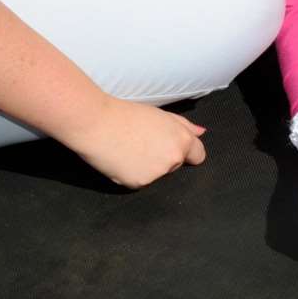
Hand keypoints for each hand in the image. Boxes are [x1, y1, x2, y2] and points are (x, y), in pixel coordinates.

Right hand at [63, 96, 208, 188]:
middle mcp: (172, 159)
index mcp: (181, 140)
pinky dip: (132, 173)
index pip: (198, 155)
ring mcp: (156, 174)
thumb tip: (201, 133)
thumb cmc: (126, 114)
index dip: (187, 152)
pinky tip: (120, 159)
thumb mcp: (159, 115)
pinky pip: (139, 181)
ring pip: (157, 174)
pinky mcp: (138, 184)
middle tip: (142, 141)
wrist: (96, 124)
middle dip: (163, 156)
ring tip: (128, 148)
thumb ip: (184, 126)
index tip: (173, 148)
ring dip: (147, 166)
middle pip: (175, 164)